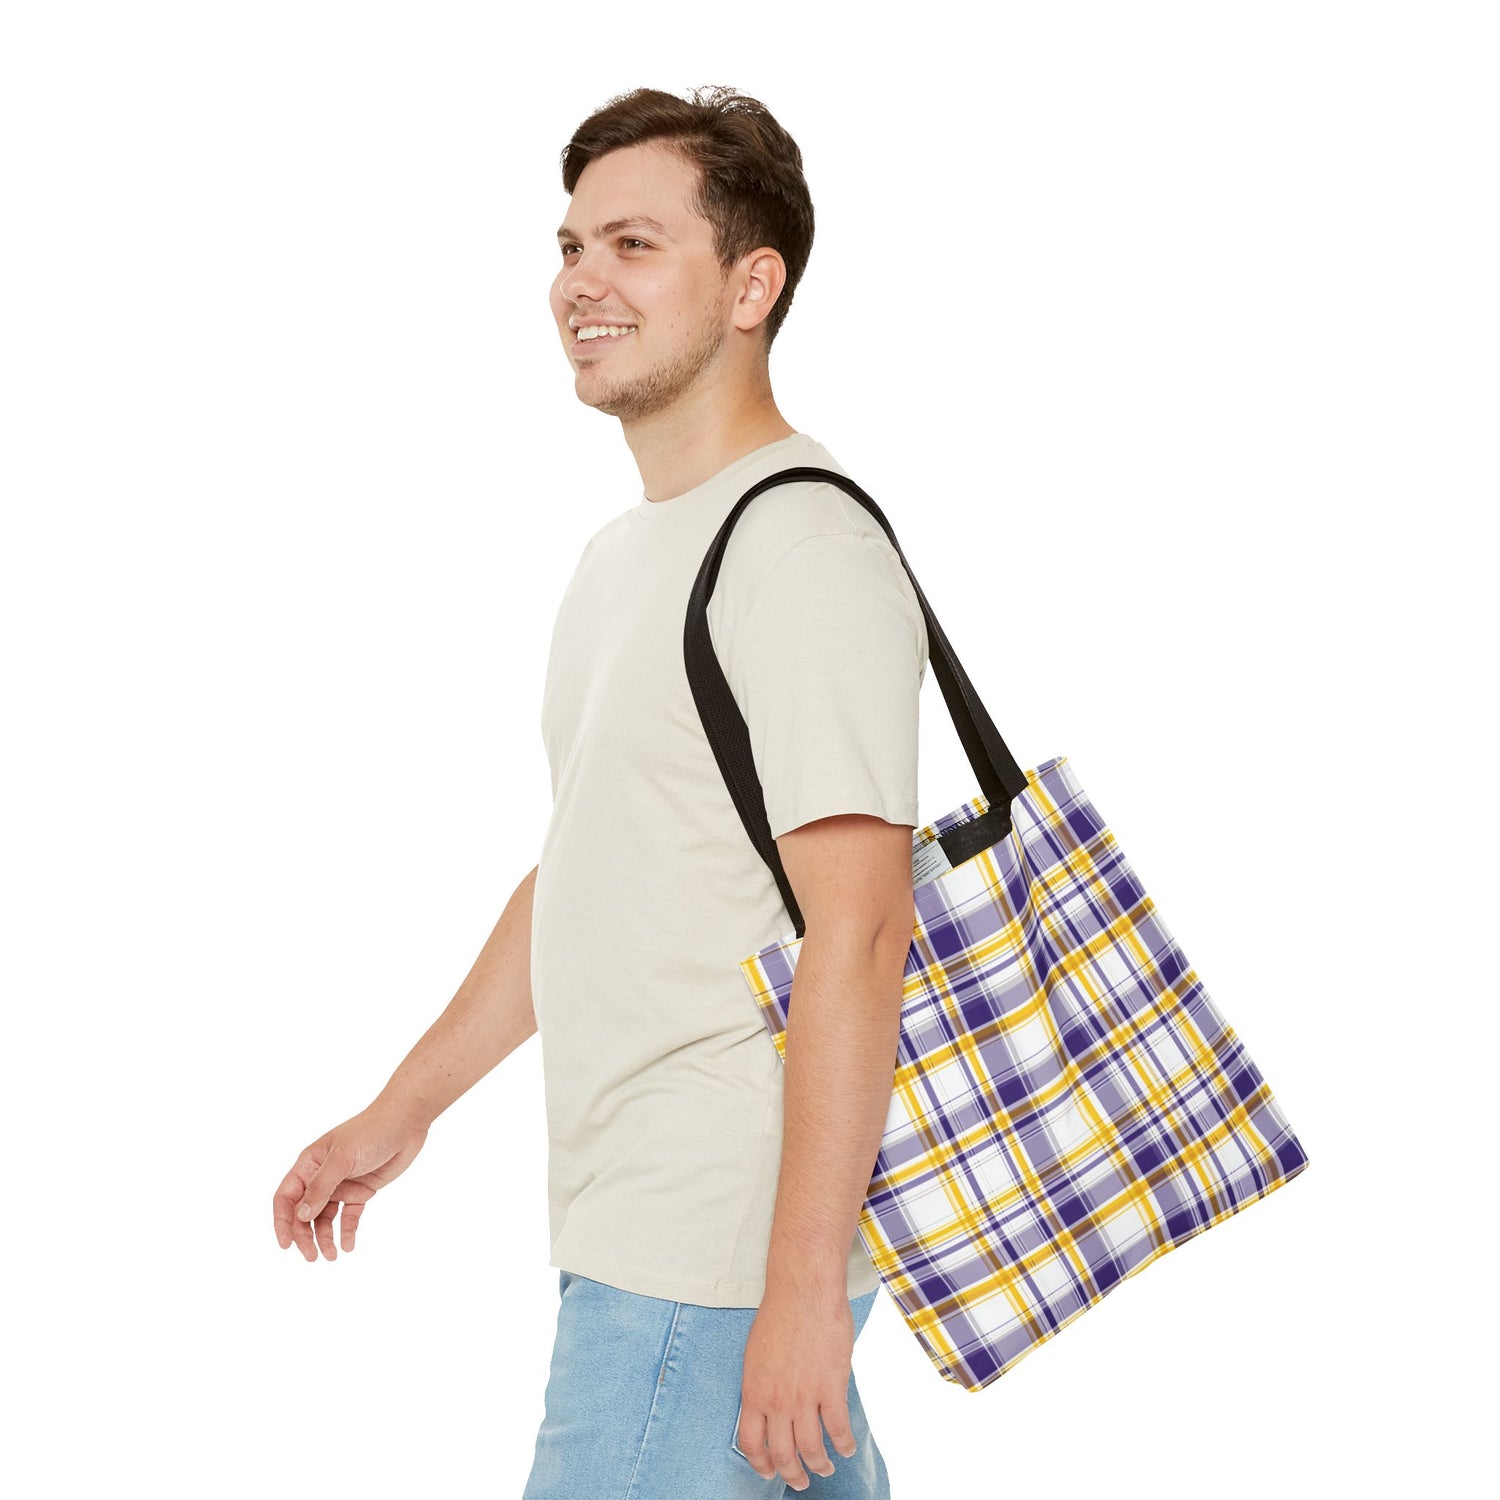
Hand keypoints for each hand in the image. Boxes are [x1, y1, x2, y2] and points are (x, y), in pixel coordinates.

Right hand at [272, 1102, 428, 1260]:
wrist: (406, 1122)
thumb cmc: (370, 1131)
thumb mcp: (342, 1158)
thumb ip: (321, 1187)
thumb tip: (300, 1215)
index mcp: (309, 1164)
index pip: (286, 1197)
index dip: (282, 1221)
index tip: (286, 1245)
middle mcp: (321, 1176)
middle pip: (304, 1212)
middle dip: (305, 1236)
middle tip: (312, 1257)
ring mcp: (342, 1184)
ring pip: (326, 1218)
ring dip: (325, 1238)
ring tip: (332, 1256)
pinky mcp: (361, 1191)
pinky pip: (349, 1216)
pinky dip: (347, 1231)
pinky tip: (348, 1246)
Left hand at [735, 1283, 857, 1491]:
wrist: (803, 1291)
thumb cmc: (780, 1314)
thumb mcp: (756, 1355)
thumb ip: (762, 1385)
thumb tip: (770, 1407)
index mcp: (753, 1392)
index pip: (751, 1444)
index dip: (761, 1464)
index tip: (770, 1471)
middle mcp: (776, 1401)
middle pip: (783, 1454)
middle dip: (792, 1474)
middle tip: (801, 1481)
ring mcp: (804, 1397)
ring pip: (811, 1449)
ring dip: (819, 1465)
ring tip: (825, 1467)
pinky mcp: (830, 1388)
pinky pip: (838, 1429)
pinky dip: (843, 1444)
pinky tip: (846, 1447)